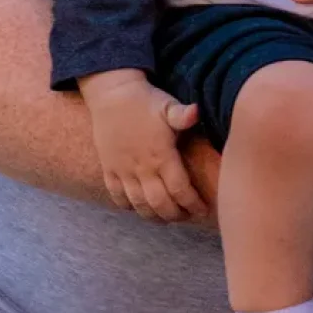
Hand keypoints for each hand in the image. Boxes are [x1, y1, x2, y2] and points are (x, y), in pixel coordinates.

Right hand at [79, 70, 202, 220]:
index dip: (192, 204)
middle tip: (187, 217)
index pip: (179, 189)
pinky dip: (128, 206)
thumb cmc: (146, 100)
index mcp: (161, 155)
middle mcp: (141, 167)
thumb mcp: (168, 105)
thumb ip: (183, 115)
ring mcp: (122, 170)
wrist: (111, 94)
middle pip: (159, 203)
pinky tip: (140, 208)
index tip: (203, 210)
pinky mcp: (109, 168)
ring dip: (153, 215)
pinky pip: (116, 195)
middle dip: (175, 215)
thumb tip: (198, 111)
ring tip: (167, 218)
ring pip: (138, 203)